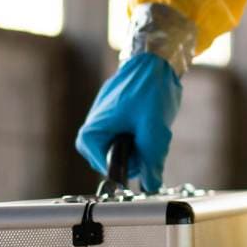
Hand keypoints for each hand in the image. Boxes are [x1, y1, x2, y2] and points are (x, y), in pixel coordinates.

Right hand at [75, 52, 181, 191]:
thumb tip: (151, 186)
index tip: (143, 164)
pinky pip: (131, 139)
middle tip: (151, 138)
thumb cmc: (148, 90)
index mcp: (93, 133)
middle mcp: (94, 131)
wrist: (154, 61)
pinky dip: (144, 135)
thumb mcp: (153, 129)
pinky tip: (150, 121)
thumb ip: (151, 160)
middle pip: (116, 162)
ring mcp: (105, 125)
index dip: (126, 170)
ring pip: (126, 152)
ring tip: (152, 125)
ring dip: (143, 145)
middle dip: (137, 156)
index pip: (104, 167)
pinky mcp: (117, 121)